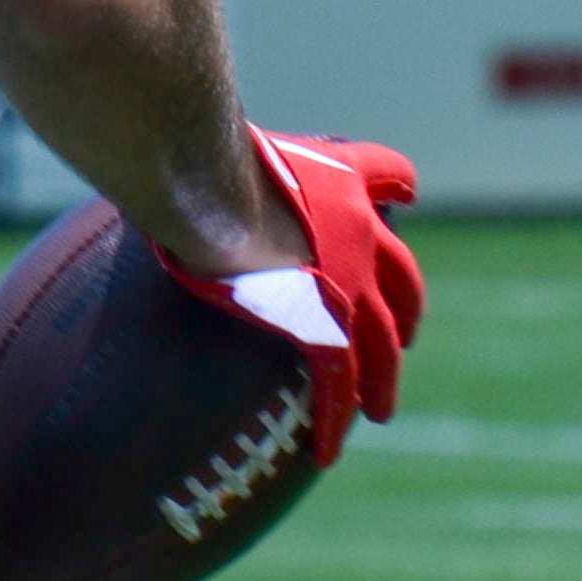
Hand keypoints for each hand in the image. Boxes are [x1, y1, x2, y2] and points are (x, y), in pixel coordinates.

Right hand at [160, 126, 424, 467]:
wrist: (213, 188)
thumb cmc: (205, 151)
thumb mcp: (229, 132)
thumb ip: (223, 141)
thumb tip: (178, 130)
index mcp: (345, 182)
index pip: (389, 179)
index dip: (390, 194)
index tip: (398, 207)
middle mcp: (363, 237)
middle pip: (401, 283)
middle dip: (403, 313)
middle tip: (400, 338)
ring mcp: (350, 286)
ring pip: (382, 345)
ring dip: (381, 380)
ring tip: (379, 408)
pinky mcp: (326, 327)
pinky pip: (339, 383)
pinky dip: (334, 419)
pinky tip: (327, 450)